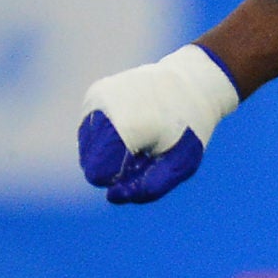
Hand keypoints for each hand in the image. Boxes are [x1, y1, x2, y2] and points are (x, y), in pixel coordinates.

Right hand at [77, 45, 241, 202]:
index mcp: (125, 126)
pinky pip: (89, 128)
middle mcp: (103, 108)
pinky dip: (106, 135)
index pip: (98, 173)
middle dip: (114, 165)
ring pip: (86, 145)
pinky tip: (132, 126)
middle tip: (146, 150)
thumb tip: (112, 197)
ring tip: (141, 136)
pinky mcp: (94, 94)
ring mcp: (95, 98)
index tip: (143, 165)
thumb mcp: (181, 163)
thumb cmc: (189, 126)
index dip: (119, 179)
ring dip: (109, 151)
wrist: (192, 81)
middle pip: (89, 161)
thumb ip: (150, 187)